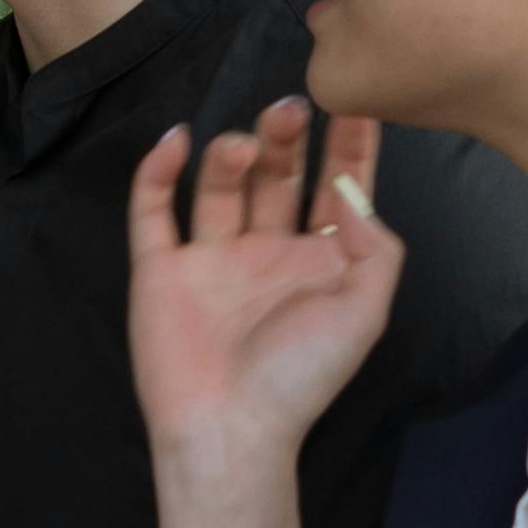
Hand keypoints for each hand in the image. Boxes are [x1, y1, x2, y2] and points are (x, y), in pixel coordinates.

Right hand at [125, 99, 400, 493]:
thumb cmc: (302, 378)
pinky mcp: (160, 269)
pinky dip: (157, 171)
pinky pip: (152, 210)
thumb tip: (348, 191)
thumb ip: (374, 246)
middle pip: (277, 174)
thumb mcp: (366, 312)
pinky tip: (176, 142)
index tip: (357, 99)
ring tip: (243, 146)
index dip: (349, 143)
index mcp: (317, 259)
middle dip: (287, 137)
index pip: (335, 186)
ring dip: (232, 152)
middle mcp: (265, 250)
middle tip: (291, 107)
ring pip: (220, 184)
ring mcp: (210, 257)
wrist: (231, 429)